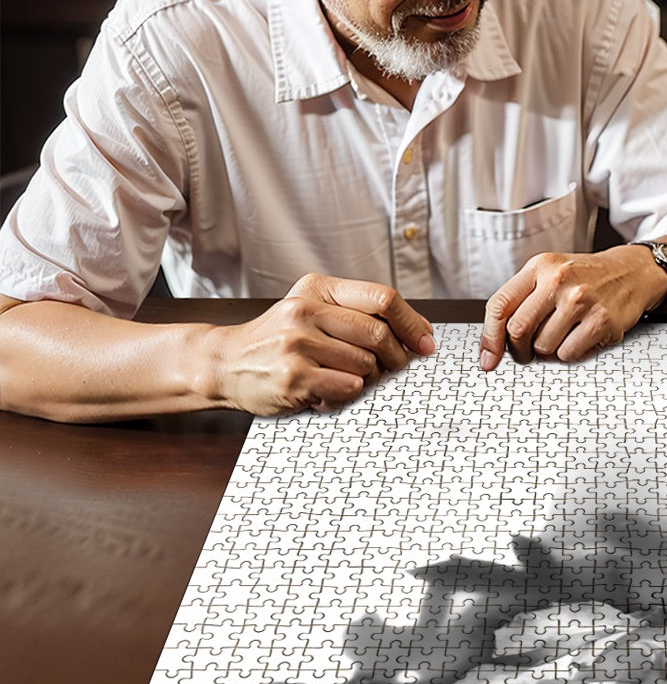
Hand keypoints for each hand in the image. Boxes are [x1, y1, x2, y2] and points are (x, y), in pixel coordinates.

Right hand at [210, 273, 434, 414]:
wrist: (223, 364)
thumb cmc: (277, 342)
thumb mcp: (311, 311)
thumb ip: (356, 315)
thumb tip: (419, 333)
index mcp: (317, 288)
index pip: (382, 298)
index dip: (412, 323)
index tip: (427, 343)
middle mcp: (305, 310)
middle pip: (379, 334)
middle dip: (395, 358)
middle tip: (391, 371)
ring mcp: (297, 344)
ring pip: (366, 365)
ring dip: (366, 380)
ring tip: (342, 380)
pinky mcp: (293, 377)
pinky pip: (349, 388)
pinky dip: (346, 395)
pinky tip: (325, 393)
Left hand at [479, 247, 665, 370]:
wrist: (631, 272)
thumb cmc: (585, 277)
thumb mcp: (550, 274)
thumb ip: (522, 301)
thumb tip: (492, 349)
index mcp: (540, 266)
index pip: (500, 305)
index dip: (489, 337)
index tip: (488, 359)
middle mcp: (559, 279)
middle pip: (518, 330)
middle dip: (518, 350)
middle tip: (526, 353)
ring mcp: (581, 299)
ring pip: (543, 346)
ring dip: (547, 351)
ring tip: (561, 337)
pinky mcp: (601, 320)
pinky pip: (568, 354)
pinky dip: (570, 354)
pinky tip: (580, 338)